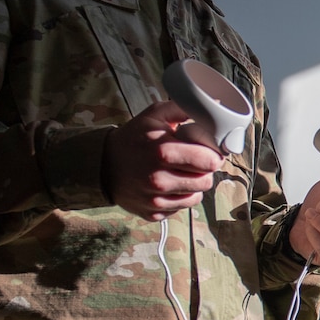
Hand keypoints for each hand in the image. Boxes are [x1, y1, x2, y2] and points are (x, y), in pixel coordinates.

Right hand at [103, 100, 223, 220]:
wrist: (104, 164)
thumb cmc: (133, 138)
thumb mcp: (155, 115)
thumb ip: (184, 108)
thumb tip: (215, 105)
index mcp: (163, 152)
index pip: (208, 161)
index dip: (213, 156)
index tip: (209, 152)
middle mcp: (159, 179)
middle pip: (205, 181)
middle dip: (204, 171)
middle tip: (195, 162)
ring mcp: (155, 199)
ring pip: (196, 197)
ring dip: (193, 185)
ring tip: (182, 173)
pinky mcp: (153, 213)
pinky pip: (181, 208)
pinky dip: (180, 197)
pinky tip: (170, 185)